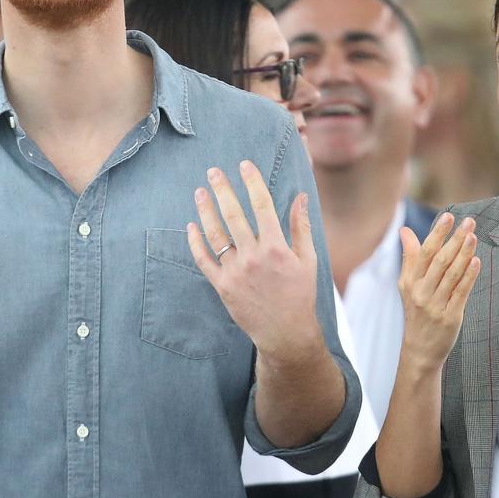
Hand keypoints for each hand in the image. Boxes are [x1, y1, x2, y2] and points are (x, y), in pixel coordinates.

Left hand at [187, 160, 319, 364]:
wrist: (285, 332)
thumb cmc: (299, 294)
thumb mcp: (307, 259)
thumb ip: (300, 226)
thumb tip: (300, 196)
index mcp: (276, 247)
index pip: (261, 205)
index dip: (252, 181)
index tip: (244, 165)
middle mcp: (253, 257)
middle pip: (233, 214)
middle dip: (222, 189)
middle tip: (213, 171)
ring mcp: (235, 272)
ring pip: (215, 234)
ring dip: (205, 210)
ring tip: (199, 192)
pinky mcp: (222, 286)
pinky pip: (204, 260)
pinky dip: (195, 242)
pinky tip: (191, 226)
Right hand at [398, 213, 480, 372]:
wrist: (419, 349)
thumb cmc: (416, 312)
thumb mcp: (407, 285)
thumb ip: (409, 257)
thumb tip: (404, 231)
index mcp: (410, 281)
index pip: (424, 252)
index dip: (436, 234)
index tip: (448, 217)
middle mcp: (421, 291)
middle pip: (440, 260)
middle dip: (454, 239)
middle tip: (468, 222)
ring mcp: (435, 305)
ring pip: (452, 274)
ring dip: (464, 253)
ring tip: (473, 236)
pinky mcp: (450, 316)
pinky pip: (461, 292)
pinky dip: (469, 276)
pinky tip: (476, 261)